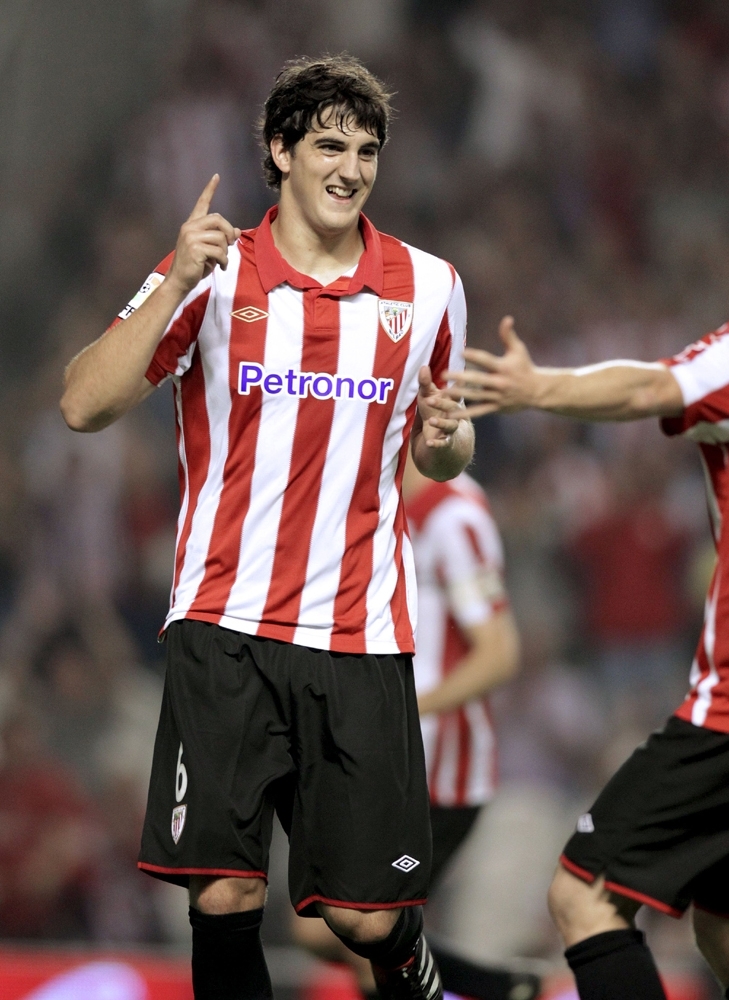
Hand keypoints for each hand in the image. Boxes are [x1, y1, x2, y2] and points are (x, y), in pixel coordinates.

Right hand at [166, 174, 240, 295]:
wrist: (180, 280)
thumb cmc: (194, 265)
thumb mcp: (209, 249)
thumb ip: (220, 238)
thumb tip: (237, 231)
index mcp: (192, 224)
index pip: (202, 203)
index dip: (210, 190)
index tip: (216, 176)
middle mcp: (190, 227)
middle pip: (218, 219)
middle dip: (228, 232)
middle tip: (230, 244)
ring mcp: (191, 237)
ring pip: (220, 237)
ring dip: (225, 252)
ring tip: (221, 261)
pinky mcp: (195, 248)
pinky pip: (219, 251)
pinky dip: (223, 261)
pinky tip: (220, 267)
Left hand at [417, 364, 470, 448]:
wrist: (440, 437)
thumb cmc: (434, 411)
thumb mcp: (428, 397)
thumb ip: (425, 383)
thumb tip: (423, 366)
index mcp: (452, 401)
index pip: (456, 392)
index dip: (459, 386)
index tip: (460, 378)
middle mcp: (455, 414)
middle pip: (452, 408)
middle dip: (442, 404)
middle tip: (430, 400)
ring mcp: (451, 429)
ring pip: (450, 425)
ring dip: (441, 423)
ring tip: (431, 420)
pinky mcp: (446, 442)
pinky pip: (443, 443)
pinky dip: (437, 444)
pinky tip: (429, 443)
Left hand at [443, 316, 537, 416]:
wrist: (537, 391)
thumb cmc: (525, 367)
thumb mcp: (518, 350)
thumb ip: (508, 336)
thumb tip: (507, 318)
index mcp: (503, 367)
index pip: (486, 360)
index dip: (474, 356)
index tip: (461, 351)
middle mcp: (499, 383)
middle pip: (477, 379)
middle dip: (460, 377)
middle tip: (444, 374)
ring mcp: (497, 397)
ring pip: (475, 396)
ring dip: (458, 395)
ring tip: (442, 392)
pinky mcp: (495, 407)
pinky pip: (478, 412)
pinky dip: (464, 414)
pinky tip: (450, 414)